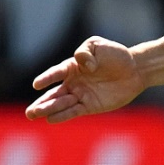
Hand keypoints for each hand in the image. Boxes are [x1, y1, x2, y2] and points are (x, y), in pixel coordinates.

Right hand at [24, 37, 145, 122]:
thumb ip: (86, 52)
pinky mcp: (90, 106)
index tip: (37, 84)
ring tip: (34, 115)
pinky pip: (74, 111)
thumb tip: (85, 66)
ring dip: (48, 110)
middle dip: (41, 102)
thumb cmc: (115, 54)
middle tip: (28, 112)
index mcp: (72, 66)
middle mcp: (73, 82)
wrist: (135, 69)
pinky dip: (63, 115)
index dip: (47, 78)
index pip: (56, 73)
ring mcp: (81, 95)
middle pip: (53, 93)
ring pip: (61, 104)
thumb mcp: (98, 45)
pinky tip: (51, 119)